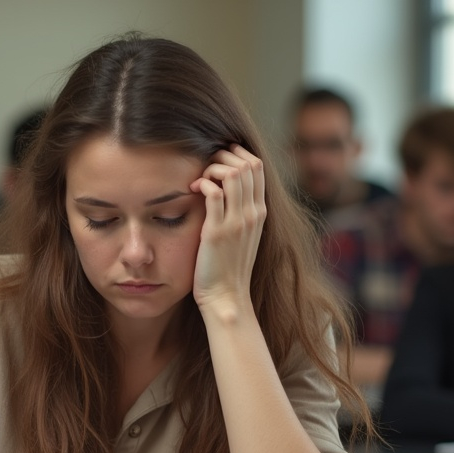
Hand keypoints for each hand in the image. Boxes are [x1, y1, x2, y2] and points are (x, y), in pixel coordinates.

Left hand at [189, 144, 266, 311]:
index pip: (257, 167)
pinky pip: (214, 193)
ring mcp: (236, 222)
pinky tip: (193, 189)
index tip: (219, 160)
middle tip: (206, 165)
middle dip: (224, 155)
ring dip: (213, 167)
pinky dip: (202, 183)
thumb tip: (227, 189)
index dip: (237, 155)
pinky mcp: (217, 232)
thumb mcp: (243, 235)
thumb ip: (240, 211)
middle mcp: (252, 214)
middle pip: (247, 164)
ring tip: (199, 178)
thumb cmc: (229, 266)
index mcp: (260, 212)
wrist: (226, 296)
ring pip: (233, 173)